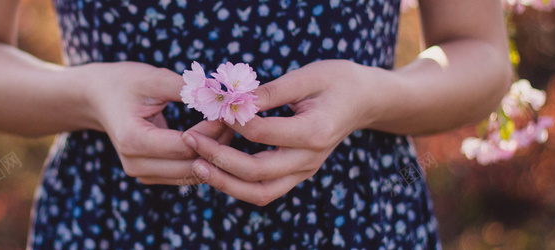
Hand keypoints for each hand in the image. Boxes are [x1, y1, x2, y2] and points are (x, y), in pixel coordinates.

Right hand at [79, 62, 233, 184]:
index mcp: (133, 140)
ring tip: (228, 125)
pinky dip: (204, 158)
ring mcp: (142, 174)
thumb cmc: (124, 83)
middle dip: (218, 143)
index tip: (230, 110)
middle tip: (236, 118)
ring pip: (193, 174)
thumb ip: (185, 88)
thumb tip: (221, 93)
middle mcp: (135, 164)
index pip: (186, 144)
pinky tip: (216, 137)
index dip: (213, 129)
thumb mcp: (152, 78)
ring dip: (214, 153)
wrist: (98, 98)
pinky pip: (187, 174)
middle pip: (192, 164)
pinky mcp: (151, 176)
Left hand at [182, 60, 385, 205]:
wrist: (364, 100)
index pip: (262, 134)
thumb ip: (270, 91)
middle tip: (190, 139)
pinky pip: (264, 190)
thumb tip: (234, 99)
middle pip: (257, 173)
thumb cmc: (337, 81)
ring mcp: (304, 171)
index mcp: (314, 132)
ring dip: (224, 182)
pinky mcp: (297, 175)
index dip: (232, 121)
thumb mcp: (306, 76)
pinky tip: (215, 167)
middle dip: (218, 158)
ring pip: (259, 192)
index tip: (212, 106)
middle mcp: (309, 159)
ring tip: (196, 164)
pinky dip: (237, 184)